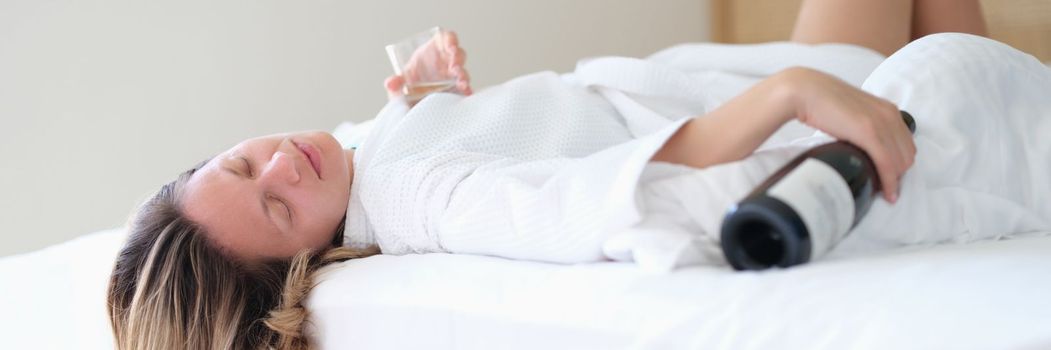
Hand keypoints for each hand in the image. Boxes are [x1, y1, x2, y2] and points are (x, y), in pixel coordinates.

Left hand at [385, 29, 471, 99]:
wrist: (413, 107)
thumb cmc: (409, 90)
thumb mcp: (400, 85)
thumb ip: (396, 83)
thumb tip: (390, 83)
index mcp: (433, 53)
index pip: (446, 39)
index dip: (450, 40)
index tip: (450, 46)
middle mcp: (445, 63)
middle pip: (458, 54)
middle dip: (457, 59)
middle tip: (454, 68)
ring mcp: (453, 77)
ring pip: (463, 71)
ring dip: (463, 75)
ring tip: (461, 82)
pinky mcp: (457, 91)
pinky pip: (465, 88)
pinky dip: (467, 89)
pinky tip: (466, 93)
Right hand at [779, 67, 915, 202]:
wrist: (804, 91)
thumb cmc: (821, 103)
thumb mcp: (851, 113)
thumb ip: (861, 124)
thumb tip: (857, 144)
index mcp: (887, 109)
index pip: (906, 144)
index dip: (899, 163)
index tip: (886, 176)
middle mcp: (890, 115)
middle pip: (907, 155)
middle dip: (898, 174)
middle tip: (882, 187)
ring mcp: (881, 123)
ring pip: (901, 162)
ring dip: (894, 180)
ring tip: (881, 191)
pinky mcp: (869, 133)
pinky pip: (888, 164)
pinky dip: (889, 182)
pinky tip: (886, 193)